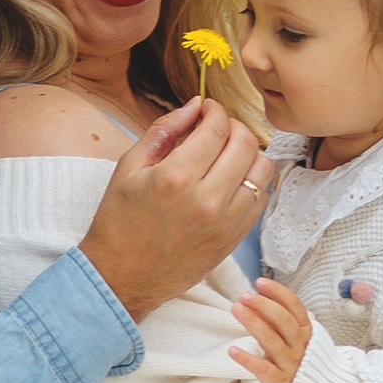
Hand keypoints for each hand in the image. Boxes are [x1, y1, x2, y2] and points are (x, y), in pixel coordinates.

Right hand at [79, 98, 271, 320]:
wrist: (121, 277)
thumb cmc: (120, 222)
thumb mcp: (129, 167)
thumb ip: (164, 130)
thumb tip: (195, 106)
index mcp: (176, 177)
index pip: (217, 127)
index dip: (215, 110)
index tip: (207, 109)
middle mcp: (207, 199)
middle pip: (245, 143)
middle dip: (233, 126)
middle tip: (217, 128)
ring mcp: (225, 222)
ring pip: (262, 169)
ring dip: (248, 153)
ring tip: (227, 154)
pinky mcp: (234, 239)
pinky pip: (261, 198)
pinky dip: (251, 181)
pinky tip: (230, 180)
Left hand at [229, 277, 311, 382]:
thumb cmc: (295, 361)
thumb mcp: (291, 339)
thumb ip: (276, 321)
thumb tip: (253, 300)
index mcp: (305, 333)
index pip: (295, 307)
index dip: (279, 293)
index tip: (260, 282)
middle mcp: (300, 347)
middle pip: (284, 322)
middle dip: (264, 305)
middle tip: (244, 295)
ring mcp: (290, 365)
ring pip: (273, 342)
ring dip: (254, 323)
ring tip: (236, 309)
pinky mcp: (278, 382)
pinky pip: (262, 369)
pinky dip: (247, 359)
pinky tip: (232, 350)